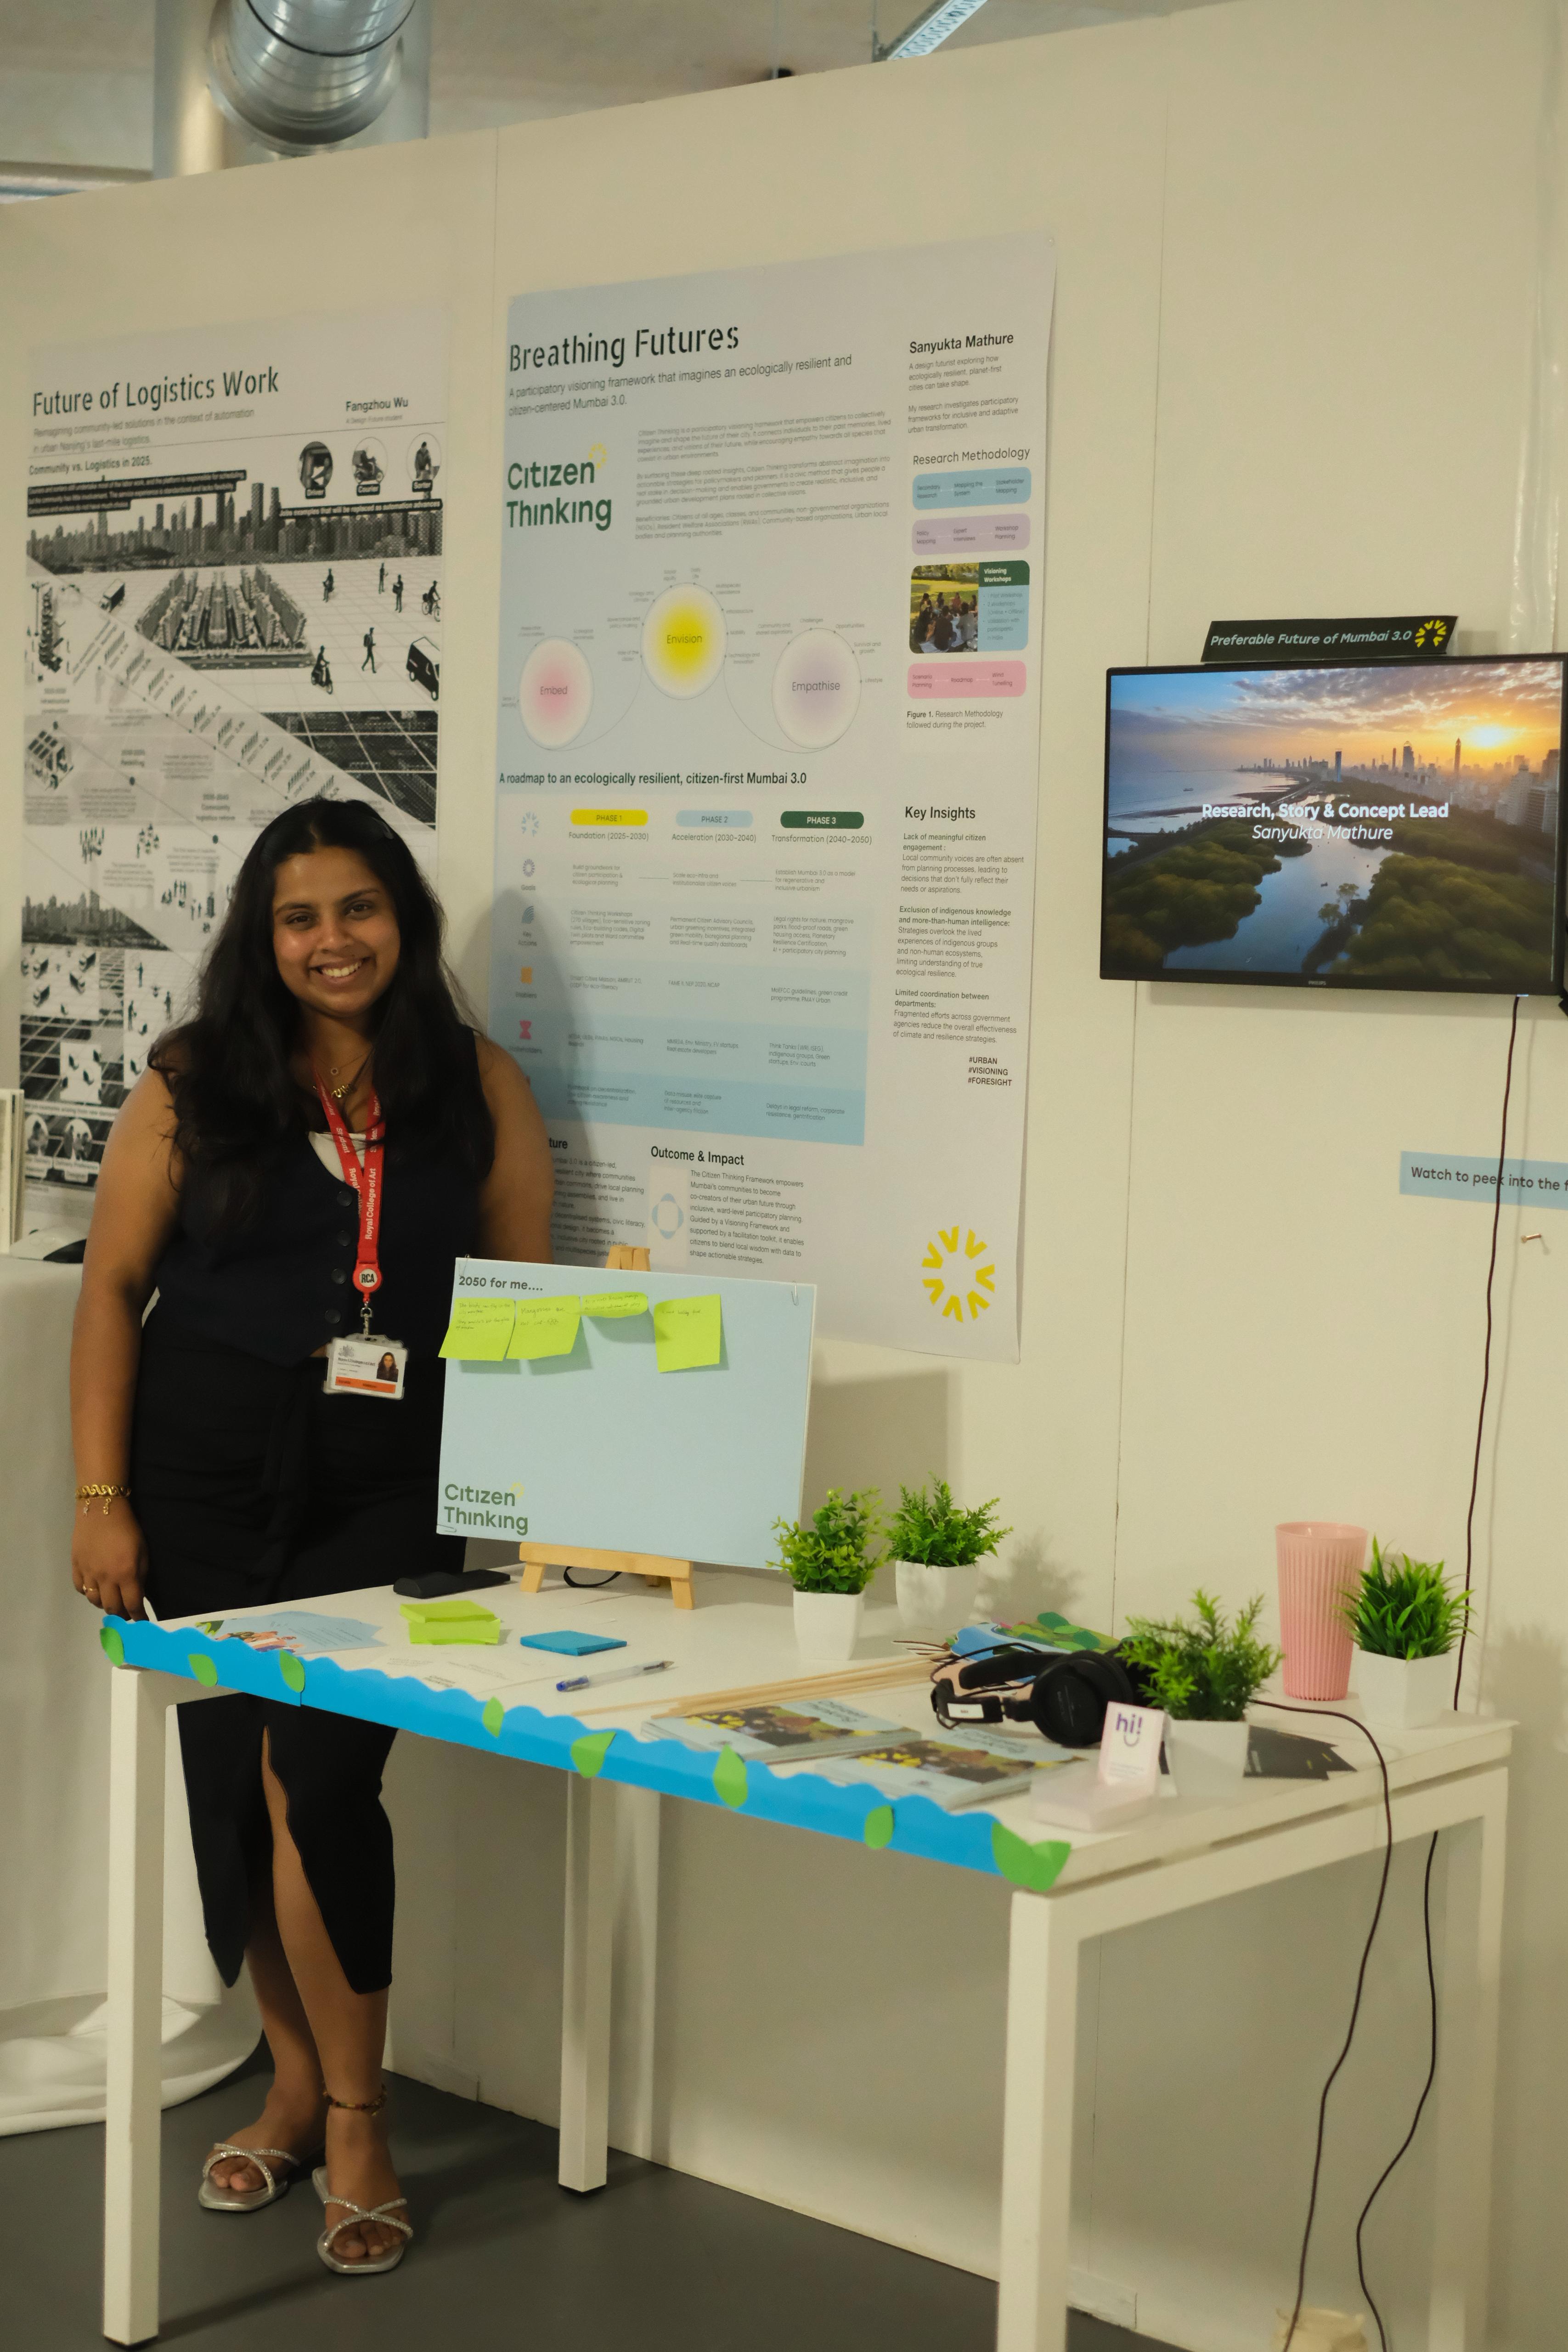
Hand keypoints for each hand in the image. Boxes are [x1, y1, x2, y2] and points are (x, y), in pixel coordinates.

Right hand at [72, 1498, 147, 1618]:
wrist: (101, 1509)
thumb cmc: (128, 1529)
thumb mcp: (143, 1552)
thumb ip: (141, 1576)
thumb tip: (138, 1595)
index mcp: (126, 1574)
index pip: (132, 1605)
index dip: (138, 1616)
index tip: (141, 1621)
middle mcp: (106, 1578)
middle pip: (112, 1608)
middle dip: (121, 1614)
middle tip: (126, 1613)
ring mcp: (89, 1573)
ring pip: (95, 1601)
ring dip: (105, 1604)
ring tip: (111, 1600)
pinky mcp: (76, 1566)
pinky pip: (80, 1588)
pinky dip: (88, 1593)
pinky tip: (95, 1588)